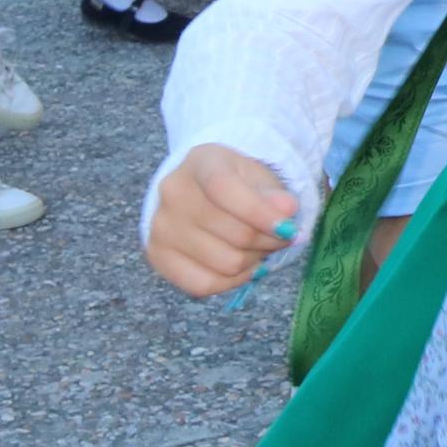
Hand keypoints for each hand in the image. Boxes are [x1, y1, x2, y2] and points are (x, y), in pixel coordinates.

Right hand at [145, 144, 298, 298]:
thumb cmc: (237, 182)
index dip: (260, 213)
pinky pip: (204, 284)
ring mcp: (161, 226)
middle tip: (282, 237)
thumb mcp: (259, 176)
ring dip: (254, 261)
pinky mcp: (158, 256)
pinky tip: (241, 267)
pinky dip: (232, 281)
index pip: (225, 189)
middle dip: (269, 240)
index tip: (289, 227)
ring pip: (225, 263)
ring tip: (260, 248)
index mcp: (201, 161)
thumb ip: (274, 193)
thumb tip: (287, 210)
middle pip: (235, 233)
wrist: (200, 192)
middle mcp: (173, 192)